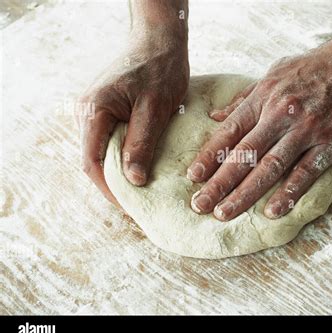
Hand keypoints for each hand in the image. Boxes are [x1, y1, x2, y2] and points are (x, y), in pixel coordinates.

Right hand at [77, 30, 188, 206]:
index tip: (131, 207)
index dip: (110, 189)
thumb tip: (132, 181)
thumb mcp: (155, 109)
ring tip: (141, 190)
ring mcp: (94, 110)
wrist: (159, 41)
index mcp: (93, 110)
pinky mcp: (106, 109)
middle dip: (114, 184)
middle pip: (94, 159)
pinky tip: (139, 167)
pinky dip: (123, 156)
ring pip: (102, 151)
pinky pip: (110, 140)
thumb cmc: (160, 70)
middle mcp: (86, 111)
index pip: (93, 162)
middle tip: (138, 204)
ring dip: (119, 171)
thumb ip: (141, 143)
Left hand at [187, 37, 331, 220]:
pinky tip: (271, 212)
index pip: (230, 131)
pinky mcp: (330, 144)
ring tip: (225, 213)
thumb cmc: (315, 69)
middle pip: (244, 154)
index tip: (193, 177)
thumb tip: (216, 117)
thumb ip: (245, 98)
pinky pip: (305, 173)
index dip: (209, 155)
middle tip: (200, 205)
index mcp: (265, 97)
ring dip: (245, 193)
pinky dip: (288, 194)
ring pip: (270, 167)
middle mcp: (282, 114)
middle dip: (219, 183)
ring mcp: (307, 130)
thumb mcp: (275, 73)